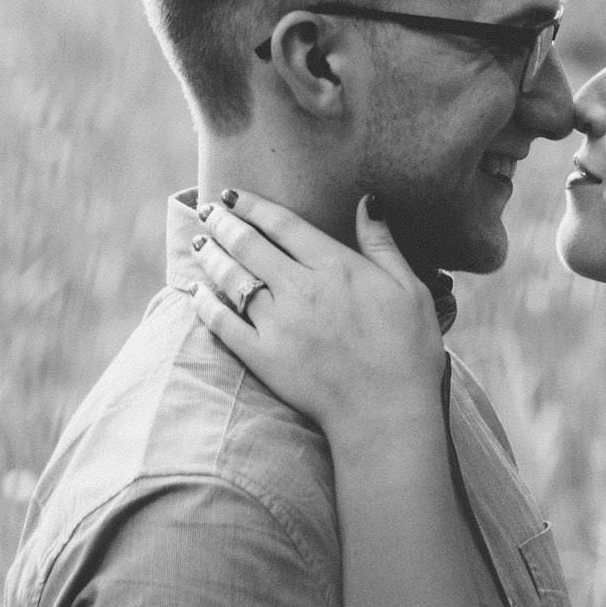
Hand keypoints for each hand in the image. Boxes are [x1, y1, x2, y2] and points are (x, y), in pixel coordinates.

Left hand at [195, 190, 441, 447]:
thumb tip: (367, 202)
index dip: (254, 206)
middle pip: (251, 245)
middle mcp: (300, 288)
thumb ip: (382, 244)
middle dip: (225, 223)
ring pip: (233, 279)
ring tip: (200, 241)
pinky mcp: (263, 357)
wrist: (387, 411)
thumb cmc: (407, 349)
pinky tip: (197, 292)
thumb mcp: (408, 287)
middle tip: (210, 210)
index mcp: (335, 266)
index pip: (283, 225)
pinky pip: (224, 325)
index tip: (234, 195)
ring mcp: (277, 324)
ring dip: (212, 255)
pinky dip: (206, 305)